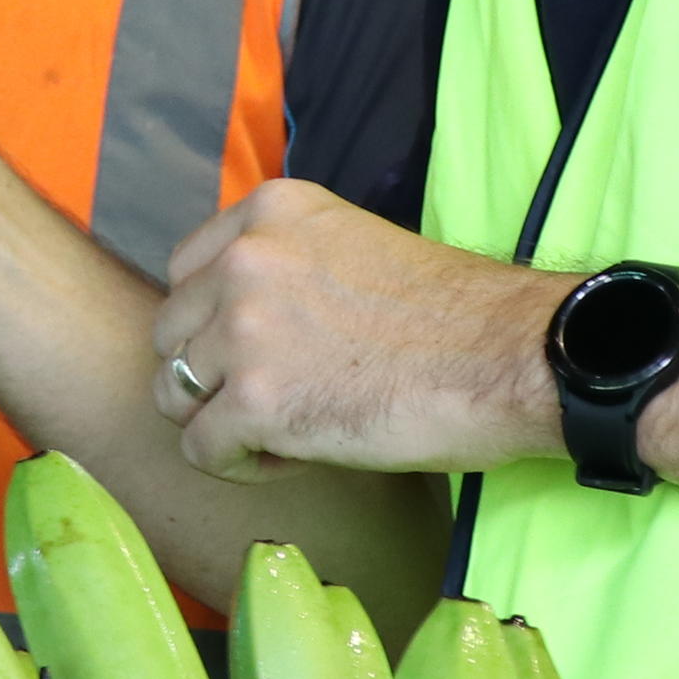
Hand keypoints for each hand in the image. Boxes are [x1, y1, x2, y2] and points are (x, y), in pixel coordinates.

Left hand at [151, 181, 561, 484]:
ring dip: (222, 422)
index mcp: (270, 212)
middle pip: (170, 336)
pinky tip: (293, 459)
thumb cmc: (450, 315)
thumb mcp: (353, 247)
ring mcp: (244, 329)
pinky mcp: (257, 401)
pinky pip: (201, 450)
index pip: (184, 272)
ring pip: (174, 395)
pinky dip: (239, 466)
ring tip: (284, 432)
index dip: (214, 324)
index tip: (266, 352)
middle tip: (276, 400)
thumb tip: (232, 317)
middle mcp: (244, 259)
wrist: (508, 357)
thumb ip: (285, 265)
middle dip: (212, 377)